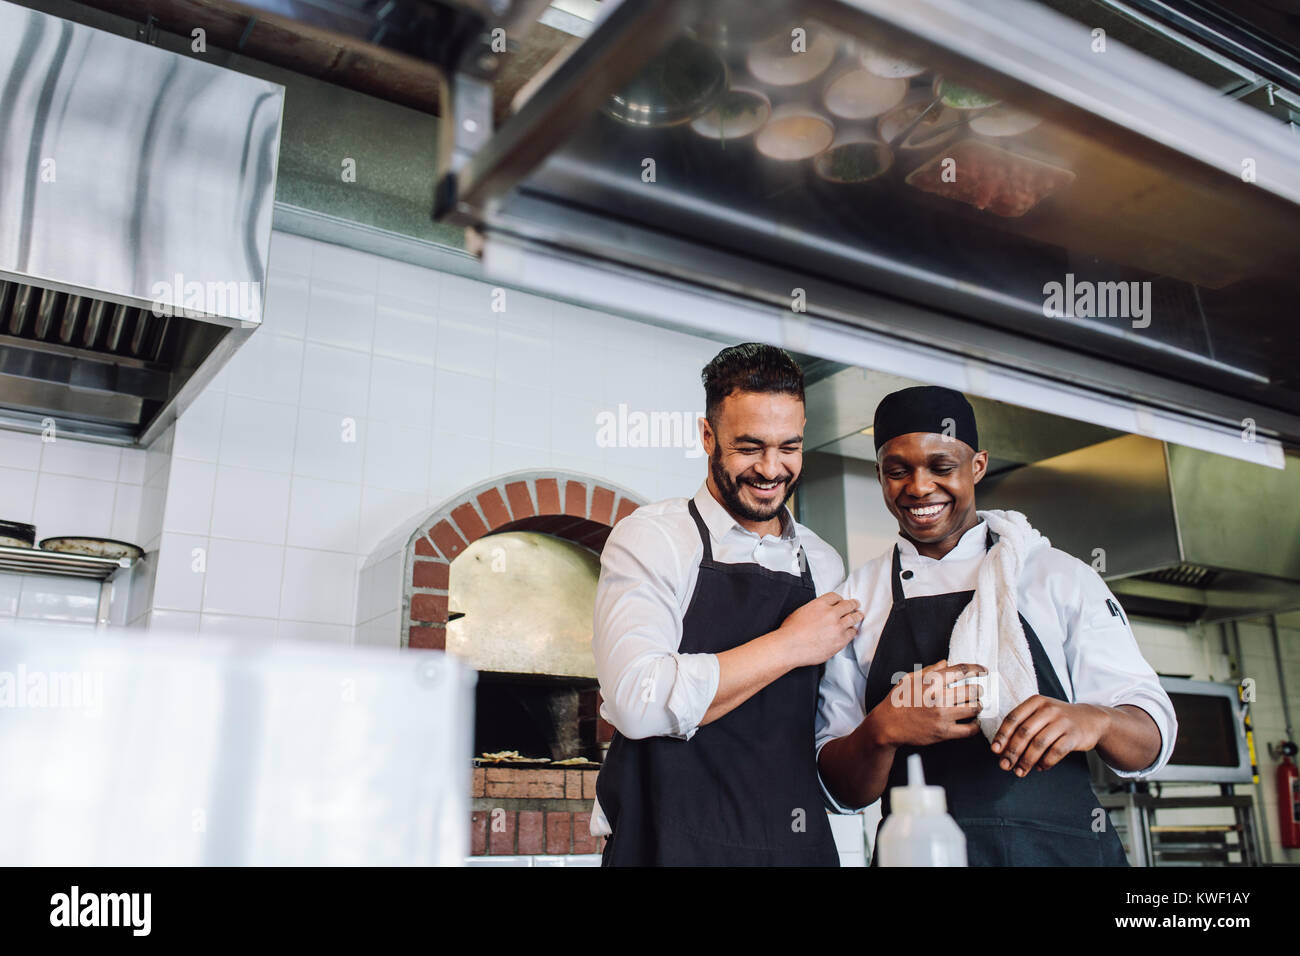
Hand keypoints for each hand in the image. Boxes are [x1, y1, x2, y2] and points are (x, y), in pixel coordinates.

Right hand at [778, 592, 862, 667]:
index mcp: (819, 604)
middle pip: (848, 605)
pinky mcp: (840, 640)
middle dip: (853, 604)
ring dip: (857, 616)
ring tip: (859, 616)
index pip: (835, 596)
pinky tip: (853, 631)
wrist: (790, 646)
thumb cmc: (790, 632)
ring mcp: (837, 627)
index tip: (841, 601)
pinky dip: (852, 631)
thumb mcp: (800, 611)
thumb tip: (818, 612)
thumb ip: (813, 609)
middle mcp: (830, 613)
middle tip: (856, 604)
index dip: (839, 599)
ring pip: (853, 618)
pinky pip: (852, 633)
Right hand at [870, 659, 985, 747]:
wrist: (888, 725)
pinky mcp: (943, 732)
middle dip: (978, 690)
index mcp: (931, 682)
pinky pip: (969, 729)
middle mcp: (939, 697)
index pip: (961, 671)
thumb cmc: (897, 701)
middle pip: (972, 690)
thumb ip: (929, 670)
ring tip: (975, 706)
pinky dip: (975, 725)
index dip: (976, 669)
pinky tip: (973, 722)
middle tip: (978, 692)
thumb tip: (946, 663)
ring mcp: (942, 716)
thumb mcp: (909, 679)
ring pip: (973, 708)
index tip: (983, 671)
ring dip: (977, 706)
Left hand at [991, 697, 1109, 775]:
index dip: (1002, 735)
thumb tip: (1000, 750)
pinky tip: (1040, 767)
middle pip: (1024, 732)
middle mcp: (1048, 709)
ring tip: (1020, 771)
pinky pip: (1056, 752)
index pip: (1013, 718)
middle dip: (1012, 751)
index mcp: (1035, 702)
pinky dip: (1045, 762)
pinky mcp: (1074, 735)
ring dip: (1026, 760)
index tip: (995, 751)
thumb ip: (1021, 728)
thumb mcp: (1040, 714)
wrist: (1091, 719)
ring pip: (1039, 744)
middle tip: (1004, 765)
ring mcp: (1063, 722)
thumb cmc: (1058, 719)